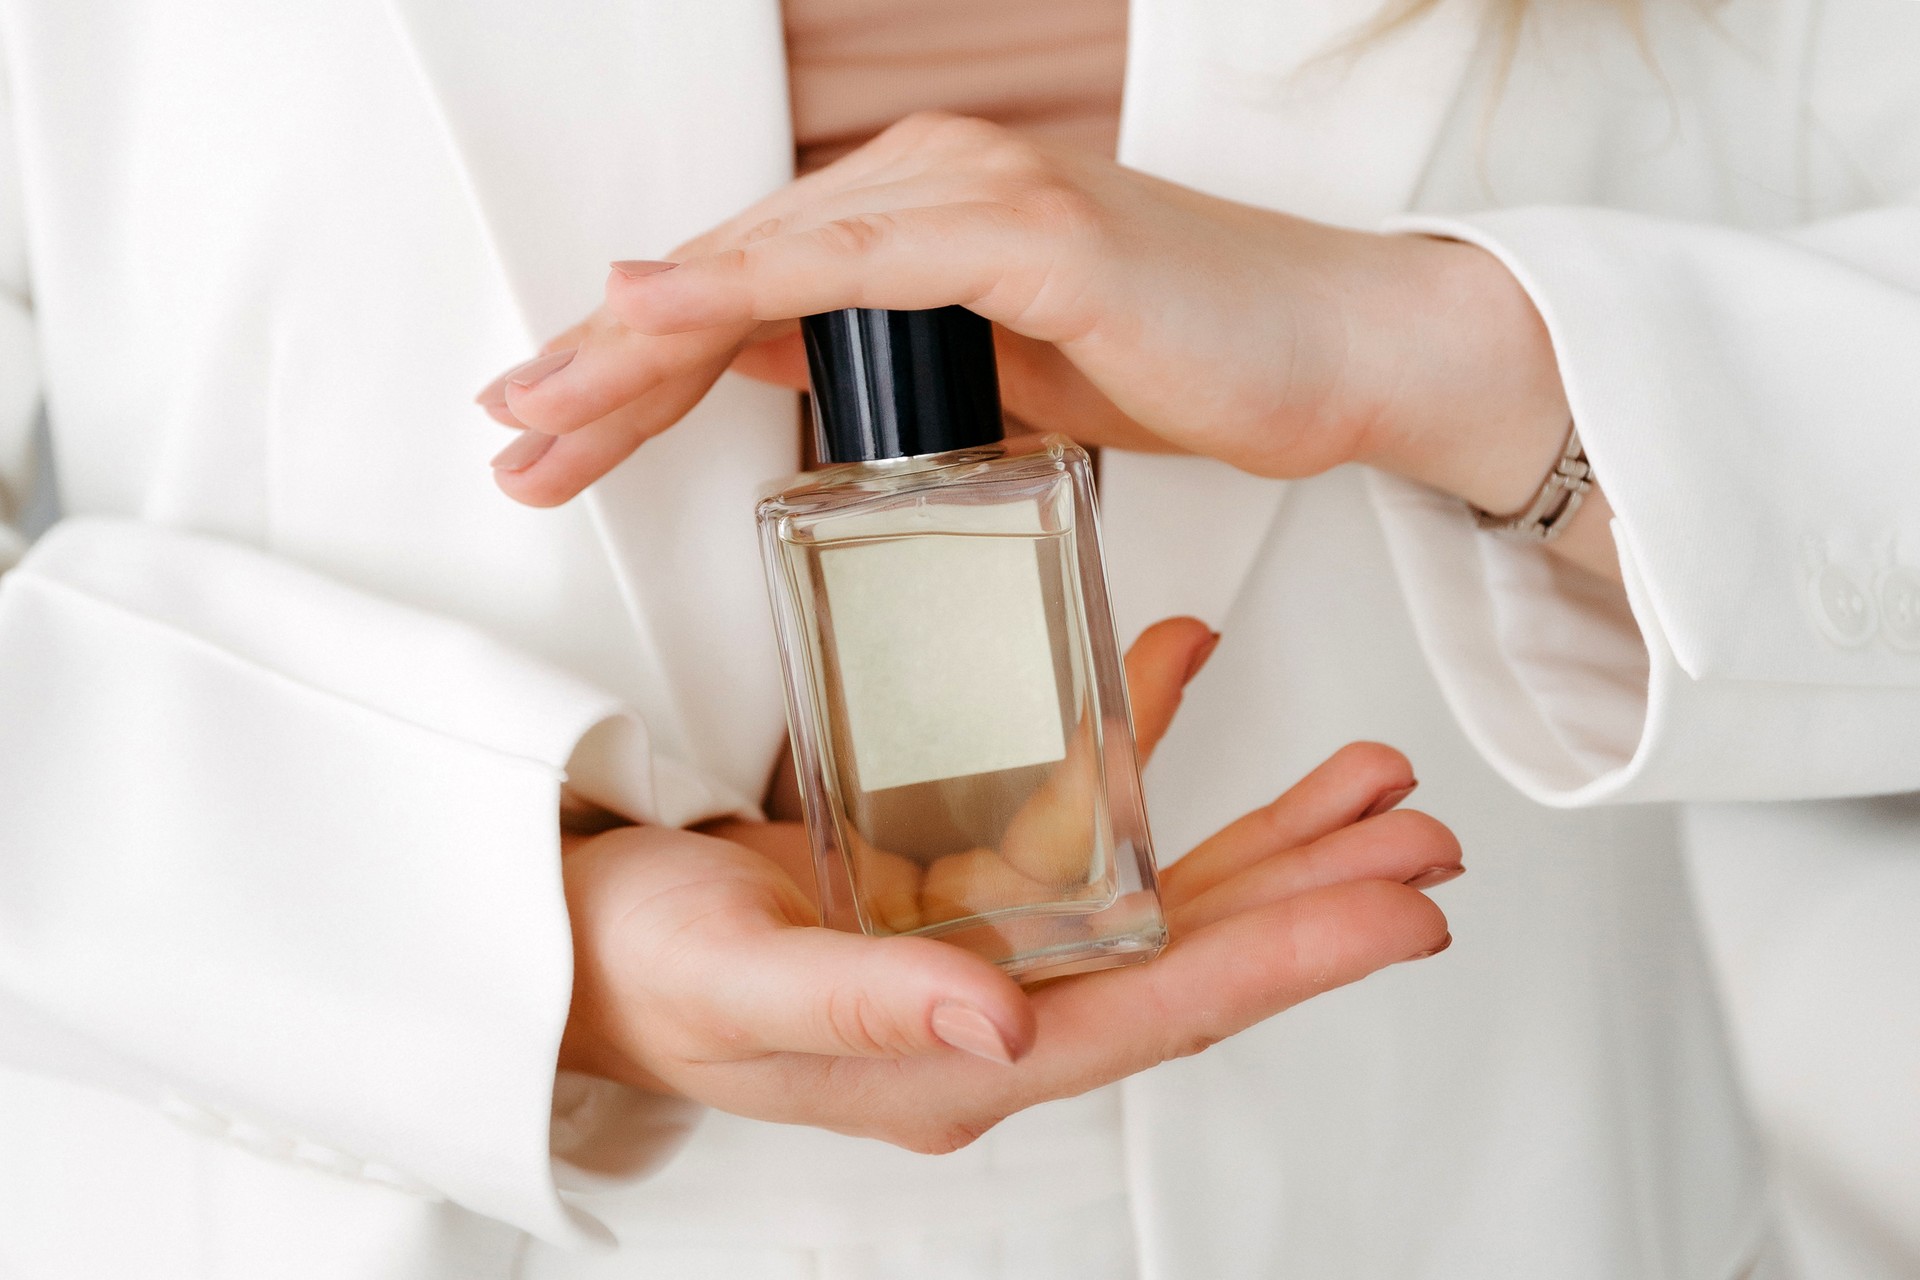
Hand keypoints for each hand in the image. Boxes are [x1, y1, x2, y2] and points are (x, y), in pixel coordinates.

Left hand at [478, 112, 1612, 574]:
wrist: (1342, 353)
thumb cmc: (1187, 360)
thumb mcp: (998, 370)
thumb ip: (883, 354)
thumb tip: (766, 366)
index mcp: (918, 213)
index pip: (743, 292)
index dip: (635, 363)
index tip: (552, 424)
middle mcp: (931, 180)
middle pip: (727, 272)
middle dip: (605, 364)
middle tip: (510, 431)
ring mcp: (977, 194)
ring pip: (764, 262)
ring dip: (637, 339)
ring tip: (540, 408)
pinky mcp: (1031, 232)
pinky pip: (856, 261)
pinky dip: (745, 285)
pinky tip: (656, 311)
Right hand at [558, 618, 1458, 1152]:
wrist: (559, 931)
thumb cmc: (630, 969)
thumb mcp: (736, 984)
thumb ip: (872, 1008)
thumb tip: (1008, 1030)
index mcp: (956, 1060)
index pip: (1158, 1009)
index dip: (1289, 963)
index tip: (1402, 916)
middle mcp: (984, 1010)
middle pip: (1185, 949)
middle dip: (1310, 892)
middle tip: (1421, 836)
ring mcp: (968, 944)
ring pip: (1148, 886)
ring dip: (1254, 830)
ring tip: (1359, 779)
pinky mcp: (938, 880)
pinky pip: (1060, 813)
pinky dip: (1122, 745)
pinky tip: (1172, 676)